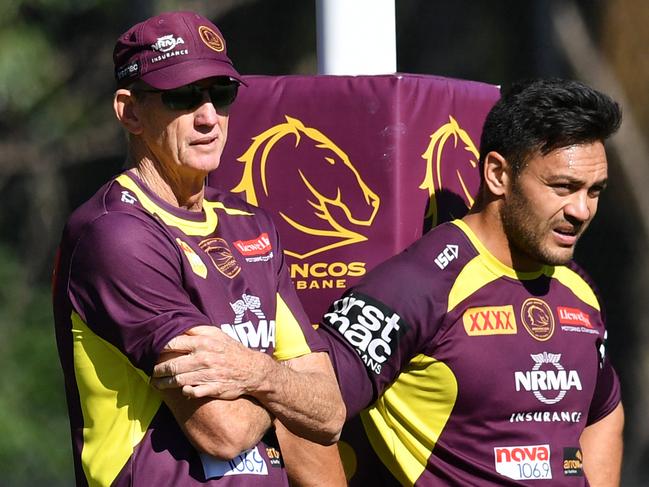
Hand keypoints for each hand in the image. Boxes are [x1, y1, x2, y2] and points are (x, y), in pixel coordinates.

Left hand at [152, 325, 271, 399]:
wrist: (252, 370)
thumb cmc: (231, 350)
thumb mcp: (217, 334)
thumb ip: (198, 330)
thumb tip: (179, 325)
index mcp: (203, 343)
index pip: (173, 344)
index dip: (160, 349)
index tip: (153, 352)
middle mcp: (204, 358)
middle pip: (172, 365)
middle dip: (158, 370)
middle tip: (152, 372)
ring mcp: (208, 375)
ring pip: (178, 380)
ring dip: (164, 384)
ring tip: (156, 384)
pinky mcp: (212, 389)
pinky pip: (192, 392)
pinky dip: (184, 392)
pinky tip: (180, 390)